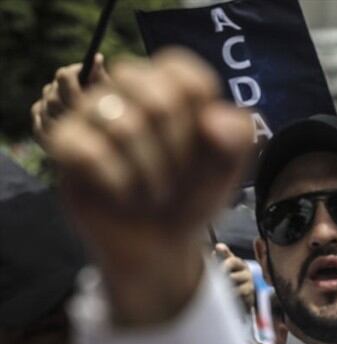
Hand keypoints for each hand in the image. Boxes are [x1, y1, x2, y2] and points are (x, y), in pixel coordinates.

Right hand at [46, 49, 254, 325]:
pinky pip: (88, 150)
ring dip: (151, 173)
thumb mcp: (228, 169)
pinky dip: (118, 182)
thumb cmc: (191, 195)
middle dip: (179, 150)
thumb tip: (213, 118)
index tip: (206, 146)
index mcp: (168, 86)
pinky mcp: (64, 144)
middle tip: (178, 177)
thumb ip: (238, 137)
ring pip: (123, 125)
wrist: (160, 243)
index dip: (200, 116)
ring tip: (155, 192)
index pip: (181, 72)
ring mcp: (91, 114)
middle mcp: (126, 91)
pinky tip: (124, 196)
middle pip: (156, 97)